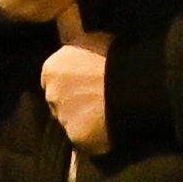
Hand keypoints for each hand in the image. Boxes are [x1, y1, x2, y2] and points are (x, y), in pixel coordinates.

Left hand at [41, 36, 114, 153]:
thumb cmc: (114, 57)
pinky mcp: (77, 139)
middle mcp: (51, 94)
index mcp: (51, 69)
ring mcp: (63, 118)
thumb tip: (75, 56)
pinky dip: (92, 136)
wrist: (131, 85)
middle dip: (72, 101)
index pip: (52, 78)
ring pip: (69, 121)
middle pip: (57, 101)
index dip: (69, 81)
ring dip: (82, 119)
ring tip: (104, 114)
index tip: (84, 83)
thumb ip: (76, 52)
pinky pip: (83, 139)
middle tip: (95, 98)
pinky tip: (107, 128)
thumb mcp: (91, 41)